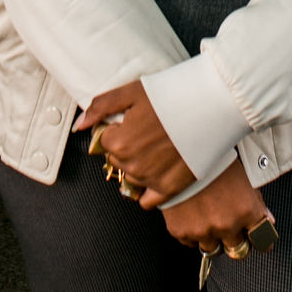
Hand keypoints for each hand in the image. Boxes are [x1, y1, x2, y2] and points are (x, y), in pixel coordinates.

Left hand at [75, 81, 194, 203]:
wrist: (212, 103)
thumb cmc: (173, 93)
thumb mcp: (133, 91)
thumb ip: (101, 107)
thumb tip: (79, 126)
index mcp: (119, 141)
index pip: (104, 141)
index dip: (118, 128)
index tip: (134, 120)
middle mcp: (132, 165)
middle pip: (117, 159)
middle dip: (128, 146)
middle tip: (149, 131)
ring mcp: (151, 179)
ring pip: (131, 177)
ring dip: (139, 165)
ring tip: (159, 145)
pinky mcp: (170, 189)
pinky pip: (147, 201)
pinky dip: (149, 189)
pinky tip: (160, 169)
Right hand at [160, 157, 275, 254]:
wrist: (180, 150)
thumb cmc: (214, 158)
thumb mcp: (242, 176)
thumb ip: (255, 202)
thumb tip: (266, 220)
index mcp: (246, 210)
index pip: (263, 240)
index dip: (262, 240)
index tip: (260, 240)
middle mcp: (226, 225)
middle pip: (239, 251)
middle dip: (237, 241)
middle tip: (230, 225)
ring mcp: (203, 231)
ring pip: (213, 249)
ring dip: (213, 238)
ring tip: (207, 217)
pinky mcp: (182, 232)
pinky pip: (191, 242)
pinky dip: (192, 233)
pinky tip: (191, 213)